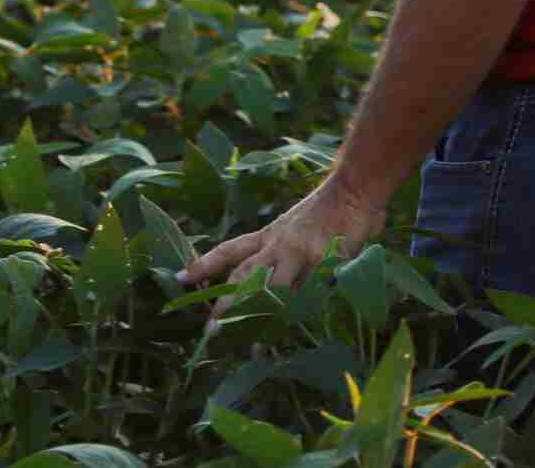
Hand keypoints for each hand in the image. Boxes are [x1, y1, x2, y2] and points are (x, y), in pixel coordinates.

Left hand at [178, 180, 386, 314]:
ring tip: (253, 346)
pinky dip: (306, 314)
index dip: (203, 265)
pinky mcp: (325, 262)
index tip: (179, 279)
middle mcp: (278, 246)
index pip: (229, 250)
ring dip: (261, 318)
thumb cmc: (326, 208)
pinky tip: (301, 332)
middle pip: (244, 278)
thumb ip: (279, 252)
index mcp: (268, 236)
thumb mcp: (292, 226)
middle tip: (211, 332)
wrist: (354, 189)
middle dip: (226, 306)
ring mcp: (301, 254)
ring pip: (273, 290)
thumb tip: (260, 285)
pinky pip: (313, 293)